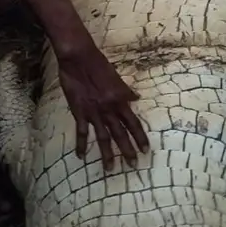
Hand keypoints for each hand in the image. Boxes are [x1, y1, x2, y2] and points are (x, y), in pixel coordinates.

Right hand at [58, 45, 149, 169]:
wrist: (80, 58)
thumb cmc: (99, 64)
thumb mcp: (117, 77)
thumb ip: (125, 91)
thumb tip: (136, 98)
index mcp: (120, 100)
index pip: (134, 123)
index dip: (140, 138)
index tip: (146, 150)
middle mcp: (109, 109)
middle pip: (121, 133)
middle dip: (127, 150)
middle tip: (133, 165)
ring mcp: (94, 112)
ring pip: (103, 137)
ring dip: (107, 153)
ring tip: (110, 168)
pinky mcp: (79, 111)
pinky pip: (82, 131)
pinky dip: (81, 144)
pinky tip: (82, 156)